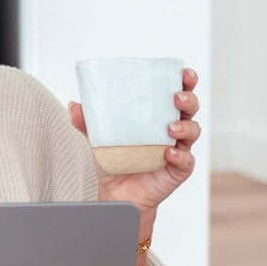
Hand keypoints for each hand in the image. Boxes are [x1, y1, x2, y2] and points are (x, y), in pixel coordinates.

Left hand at [69, 66, 201, 221]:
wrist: (117, 193)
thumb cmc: (116, 161)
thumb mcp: (99, 139)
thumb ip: (88, 123)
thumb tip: (74, 105)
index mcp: (158, 115)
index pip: (177, 92)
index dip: (184, 81)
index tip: (183, 72)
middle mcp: (172, 129)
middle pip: (190, 108)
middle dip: (188, 99)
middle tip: (176, 97)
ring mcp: (178, 148)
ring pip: (192, 131)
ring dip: (184, 127)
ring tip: (169, 128)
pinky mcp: (178, 169)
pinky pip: (186, 160)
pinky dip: (179, 155)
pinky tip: (168, 153)